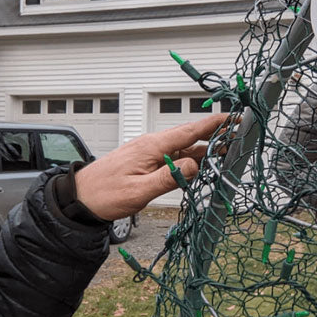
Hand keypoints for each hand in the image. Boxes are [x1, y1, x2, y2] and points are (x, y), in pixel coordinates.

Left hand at [74, 113, 231, 220]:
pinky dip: (188, 159)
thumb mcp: (140, 191)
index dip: (213, 124)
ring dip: (202, 150)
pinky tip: (197, 166)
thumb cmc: (105, 195)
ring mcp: (147, 152)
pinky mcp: (144, 161)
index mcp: (152, 146)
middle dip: (214, 135)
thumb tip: (194, 165)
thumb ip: (168, 177)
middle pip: (189, 137)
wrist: (80, 198)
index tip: (232, 118)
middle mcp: (151, 145)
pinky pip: (172, 156)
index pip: (188, 131)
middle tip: (237, 136)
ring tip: (224, 153)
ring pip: (181, 148)